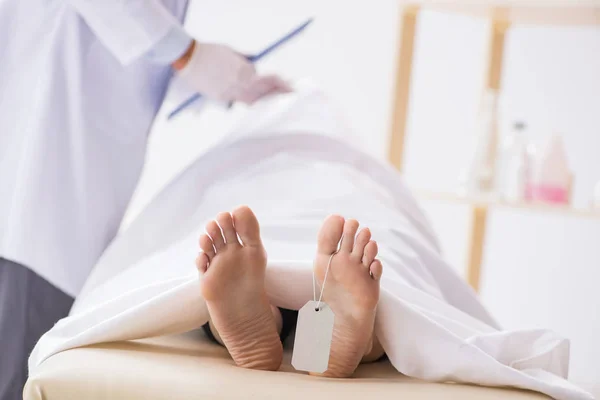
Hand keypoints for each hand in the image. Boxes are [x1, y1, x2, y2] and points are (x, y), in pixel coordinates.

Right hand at [174, 41, 290, 103]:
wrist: (189, 57)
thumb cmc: (211, 51)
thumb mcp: (233, 52)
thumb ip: (246, 61)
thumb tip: (255, 67)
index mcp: (245, 70)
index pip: (269, 80)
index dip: (280, 83)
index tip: (289, 85)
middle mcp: (239, 83)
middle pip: (264, 93)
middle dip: (277, 95)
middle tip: (288, 96)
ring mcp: (229, 92)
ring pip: (252, 101)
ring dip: (263, 100)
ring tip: (272, 100)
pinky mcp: (220, 97)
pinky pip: (237, 100)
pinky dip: (246, 99)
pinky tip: (252, 99)